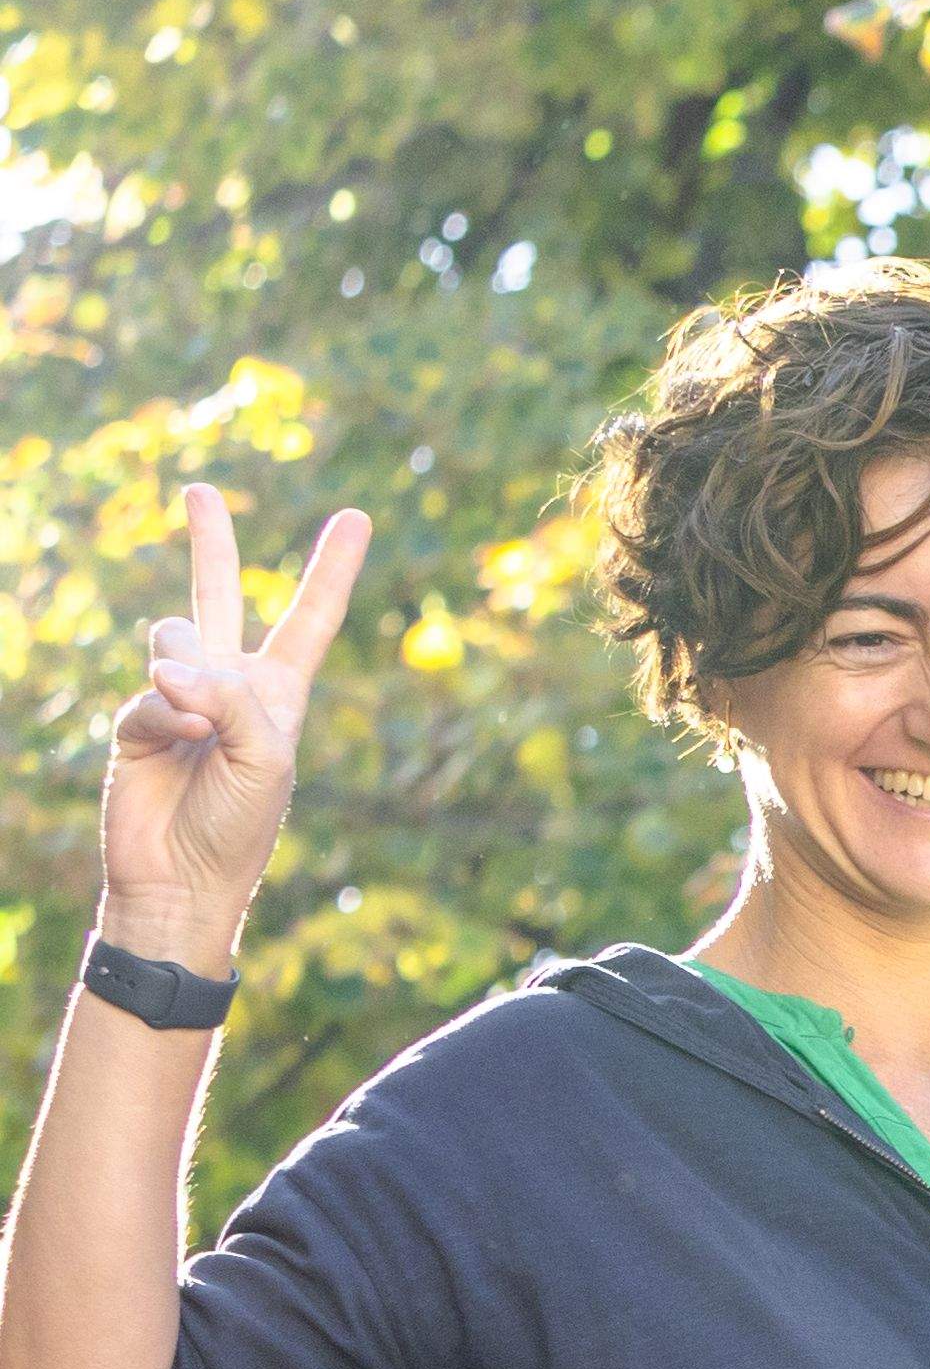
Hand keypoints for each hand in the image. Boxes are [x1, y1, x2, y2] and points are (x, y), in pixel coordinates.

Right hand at [99, 484, 371, 977]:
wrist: (180, 878)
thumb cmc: (239, 828)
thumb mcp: (265, 760)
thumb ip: (230, 701)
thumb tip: (169, 665)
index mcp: (279, 694)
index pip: (309, 619)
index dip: (332, 570)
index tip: (356, 517)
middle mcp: (229, 684)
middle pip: (221, 595)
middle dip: (211, 543)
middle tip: (200, 491)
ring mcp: (177, 695)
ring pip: (176, 636)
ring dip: (190, 674)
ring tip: (199, 727)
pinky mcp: (134, 713)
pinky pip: (149, 688)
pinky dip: (163, 713)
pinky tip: (174, 743)